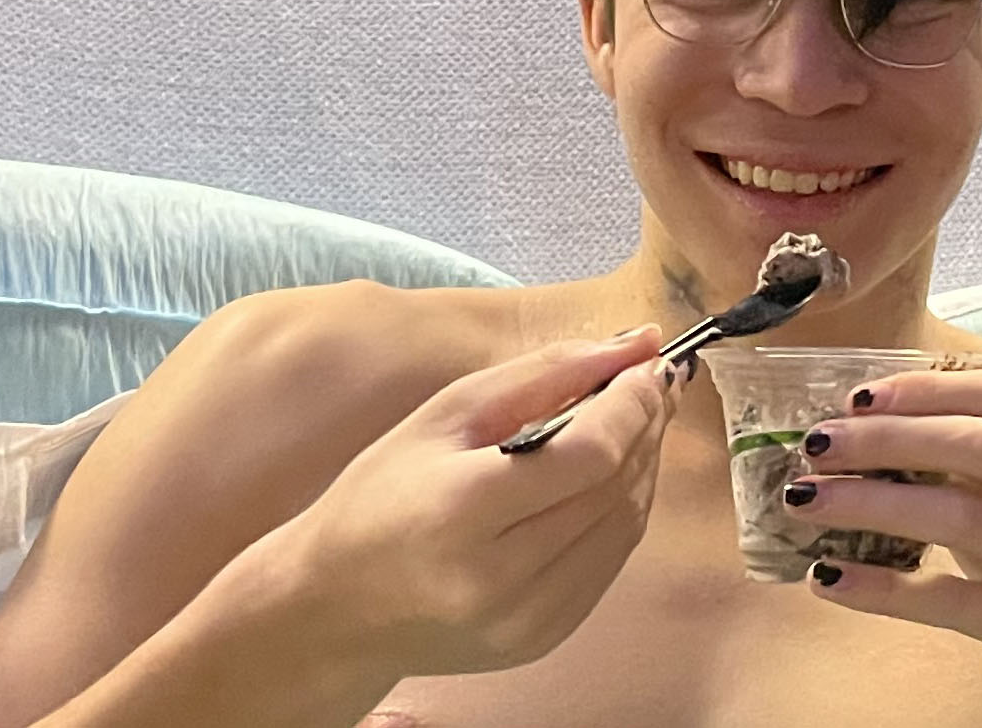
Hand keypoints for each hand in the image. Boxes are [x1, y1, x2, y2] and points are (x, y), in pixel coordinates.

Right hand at [250, 327, 680, 680]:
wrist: (331, 610)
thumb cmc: (379, 498)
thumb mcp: (446, 414)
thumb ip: (546, 372)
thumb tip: (639, 342)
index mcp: (465, 512)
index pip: (591, 452)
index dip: (633, 403)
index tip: (648, 364)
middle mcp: (501, 577)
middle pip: (615, 486)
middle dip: (645, 425)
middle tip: (649, 382)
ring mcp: (527, 618)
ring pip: (626, 524)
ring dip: (643, 464)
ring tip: (636, 420)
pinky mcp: (542, 638)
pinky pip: (611, 562)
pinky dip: (623, 509)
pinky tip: (610, 475)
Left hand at [785, 369, 981, 727]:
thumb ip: (966, 463)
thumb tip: (860, 429)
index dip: (928, 389)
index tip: (857, 398)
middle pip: (979, 445)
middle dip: (888, 438)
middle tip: (817, 446)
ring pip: (962, 517)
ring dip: (872, 504)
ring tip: (806, 500)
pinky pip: (952, 602)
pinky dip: (882, 588)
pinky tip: (829, 577)